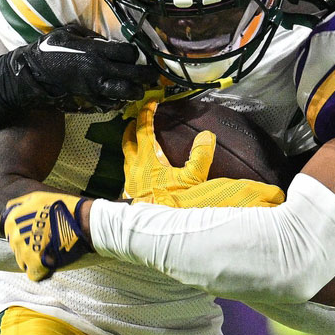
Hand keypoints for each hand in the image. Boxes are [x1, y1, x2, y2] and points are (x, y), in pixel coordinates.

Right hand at [0, 25, 160, 111]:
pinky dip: (119, 102)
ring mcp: (94, 87)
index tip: (134, 54)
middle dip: (147, 75)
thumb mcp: (70, 32)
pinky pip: (110, 104)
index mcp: (95, 51)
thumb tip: (107, 39)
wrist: (36, 72)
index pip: (128, 53)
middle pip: (133, 75)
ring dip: (136, 91)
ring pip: (125, 93)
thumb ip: (91, 35)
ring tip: (139, 89)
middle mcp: (99, 70)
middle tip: (153, 75)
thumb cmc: (52, 49)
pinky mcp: (89, 99)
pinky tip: (121, 98)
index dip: (135, 53)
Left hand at [0, 192, 91, 280]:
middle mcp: (15, 237)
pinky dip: (40, 270)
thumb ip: (18, 205)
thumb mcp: (36, 197)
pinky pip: (32, 273)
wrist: (84, 221)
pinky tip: (50, 262)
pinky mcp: (36, 265)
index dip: (20, 230)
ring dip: (33, 257)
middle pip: (15, 246)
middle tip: (44, 239)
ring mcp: (24, 252)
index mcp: (12, 220)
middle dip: (27, 244)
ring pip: (22, 261)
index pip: (6, 230)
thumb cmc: (63, 207)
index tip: (32, 230)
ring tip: (49, 250)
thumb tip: (6, 212)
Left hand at [123, 99, 285, 207]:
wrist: (151, 231)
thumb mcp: (191, 179)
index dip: (146, 113)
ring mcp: (130, 181)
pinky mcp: (130, 194)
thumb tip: (207, 136)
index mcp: (147, 158)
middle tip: (137, 121)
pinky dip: (134, 167)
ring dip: (132, 148)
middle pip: (128, 141)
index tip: (151, 103)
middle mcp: (134, 167)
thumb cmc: (170, 204)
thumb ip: (200, 157)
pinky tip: (143, 173)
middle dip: (131, 128)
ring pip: (127, 158)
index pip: (143, 129)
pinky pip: (130, 174)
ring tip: (139, 145)